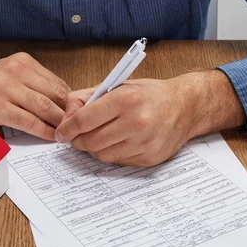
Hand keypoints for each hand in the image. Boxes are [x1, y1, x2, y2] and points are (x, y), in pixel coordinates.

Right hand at [0, 52, 70, 140]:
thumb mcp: (11, 75)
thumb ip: (35, 84)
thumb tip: (65, 101)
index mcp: (21, 61)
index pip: (56, 81)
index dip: (70, 100)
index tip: (79, 113)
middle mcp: (14, 70)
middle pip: (54, 93)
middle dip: (68, 112)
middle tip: (78, 126)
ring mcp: (4, 88)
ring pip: (43, 107)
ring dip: (59, 123)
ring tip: (67, 133)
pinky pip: (28, 121)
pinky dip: (43, 131)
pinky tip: (50, 137)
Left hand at [54, 71, 245, 166]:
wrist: (186, 106)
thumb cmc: (149, 95)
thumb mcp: (118, 85)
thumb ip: (87, 97)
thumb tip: (65, 116)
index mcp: (126, 99)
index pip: (84, 120)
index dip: (67, 129)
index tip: (61, 133)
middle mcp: (136, 121)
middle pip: (90, 141)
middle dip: (78, 141)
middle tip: (76, 137)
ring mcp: (144, 142)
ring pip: (102, 155)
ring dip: (93, 149)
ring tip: (96, 138)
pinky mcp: (149, 157)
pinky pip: (118, 161)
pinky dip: (111, 154)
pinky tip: (116, 143)